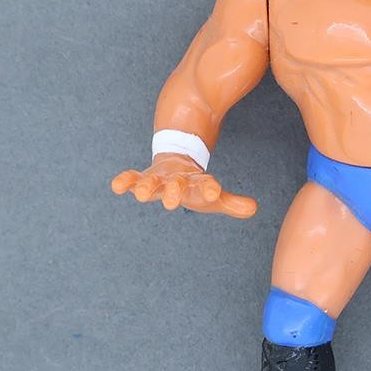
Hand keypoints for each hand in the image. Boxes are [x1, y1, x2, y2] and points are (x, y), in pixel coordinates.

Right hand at [111, 152, 257, 218]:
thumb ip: (231, 203)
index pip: (205, 186)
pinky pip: (132, 178)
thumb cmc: (195, 186)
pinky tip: (116, 186)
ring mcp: (158, 178)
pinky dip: (125, 181)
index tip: (215, 192)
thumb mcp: (212, 196)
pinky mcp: (143, 177)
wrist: (176, 161)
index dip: (210, 189)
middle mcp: (176, 180)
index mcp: (196, 183)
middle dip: (173, 191)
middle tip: (172, 201)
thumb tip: (254, 209)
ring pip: (151, 182)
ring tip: (140, 194)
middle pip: (175, 185)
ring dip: (146, 187)